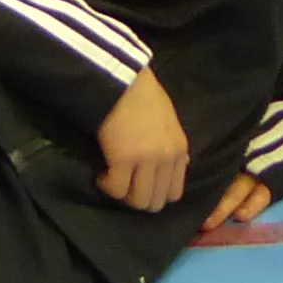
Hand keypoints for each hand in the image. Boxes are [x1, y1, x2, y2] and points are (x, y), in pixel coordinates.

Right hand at [97, 67, 190, 209]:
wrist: (123, 81)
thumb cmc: (145, 96)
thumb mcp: (169, 122)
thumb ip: (172, 146)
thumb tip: (179, 166)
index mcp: (180, 150)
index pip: (174, 192)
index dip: (155, 194)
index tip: (141, 185)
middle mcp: (167, 158)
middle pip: (156, 201)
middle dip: (138, 198)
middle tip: (125, 185)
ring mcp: (146, 160)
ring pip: (138, 201)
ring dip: (123, 195)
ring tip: (113, 180)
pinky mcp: (123, 159)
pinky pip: (116, 189)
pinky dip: (107, 186)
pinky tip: (102, 174)